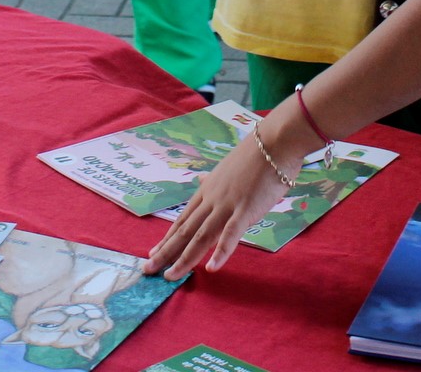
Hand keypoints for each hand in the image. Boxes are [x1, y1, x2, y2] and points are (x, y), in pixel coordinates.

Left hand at [145, 123, 299, 278]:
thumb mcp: (227, 169)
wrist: (272, 144)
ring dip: (184, 258)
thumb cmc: (254, 157)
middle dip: (165, 252)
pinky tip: (211, 268)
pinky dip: (220, 252)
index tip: (154, 253)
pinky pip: (230, 234)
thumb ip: (214, 181)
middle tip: (148, 270)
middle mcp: (211, 200)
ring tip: (170, 276)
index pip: (182, 220)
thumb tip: (201, 179)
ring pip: (200, 236)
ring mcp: (226, 206)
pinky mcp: (245, 210)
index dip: (167, 238)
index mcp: (207, 191)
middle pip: (184, 231)